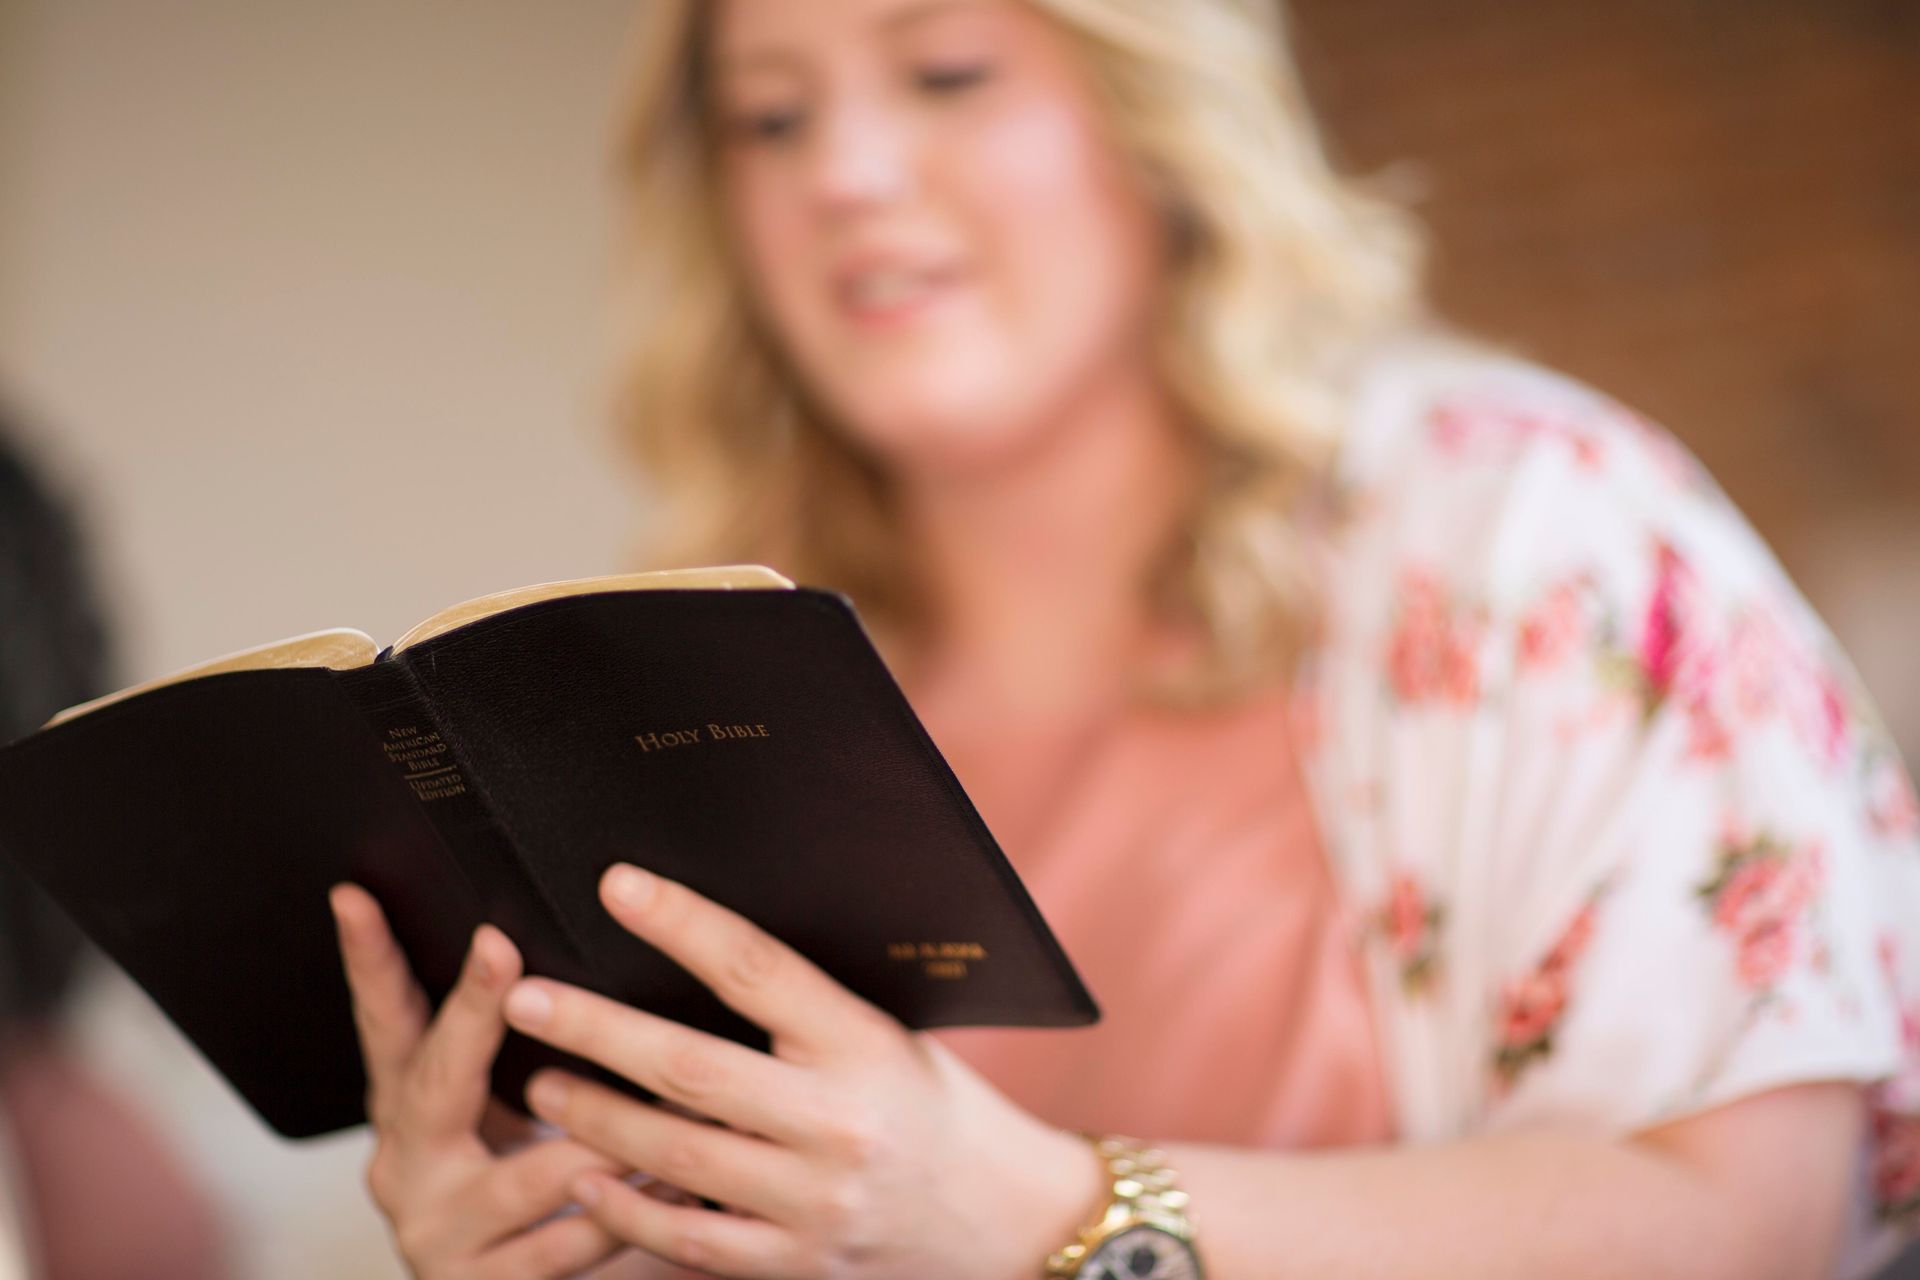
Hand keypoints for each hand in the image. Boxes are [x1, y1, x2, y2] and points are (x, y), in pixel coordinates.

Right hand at [330, 882, 633, 1278]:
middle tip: (500, 949)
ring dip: (605, 1133)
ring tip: (669, 1092)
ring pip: (527, 1173)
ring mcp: (437, 1234)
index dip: (367, 961)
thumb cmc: (535, 1191)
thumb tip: (578, 958)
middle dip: (473, 1010)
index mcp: (410, 1111)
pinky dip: (629, 1210)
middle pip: (436, 1080)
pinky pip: (569, 1242)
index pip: (384, 1023)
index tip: (359, 898)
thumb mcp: (511, 1112)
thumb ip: (525, 1050)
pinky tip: (679, 1183)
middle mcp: (406, 1168)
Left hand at [499, 863, 1106, 1279]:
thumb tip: (695, 950)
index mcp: (865, 1043)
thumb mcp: (887, 1038)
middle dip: (595, 1029)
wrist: (1009, 1221)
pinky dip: (627, 1211)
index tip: (616, 886)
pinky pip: (690, 1239)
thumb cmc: (936, 1107)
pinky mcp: (797, 1263)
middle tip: (525, 997)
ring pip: (675, 1154)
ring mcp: (815, 1202)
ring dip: (594, 1118)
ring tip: (539, 1084)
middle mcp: (840, 1122)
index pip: (757, 969)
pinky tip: (584, 1179)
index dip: (682, 923)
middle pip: (691, 1066)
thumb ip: (801, 1011)